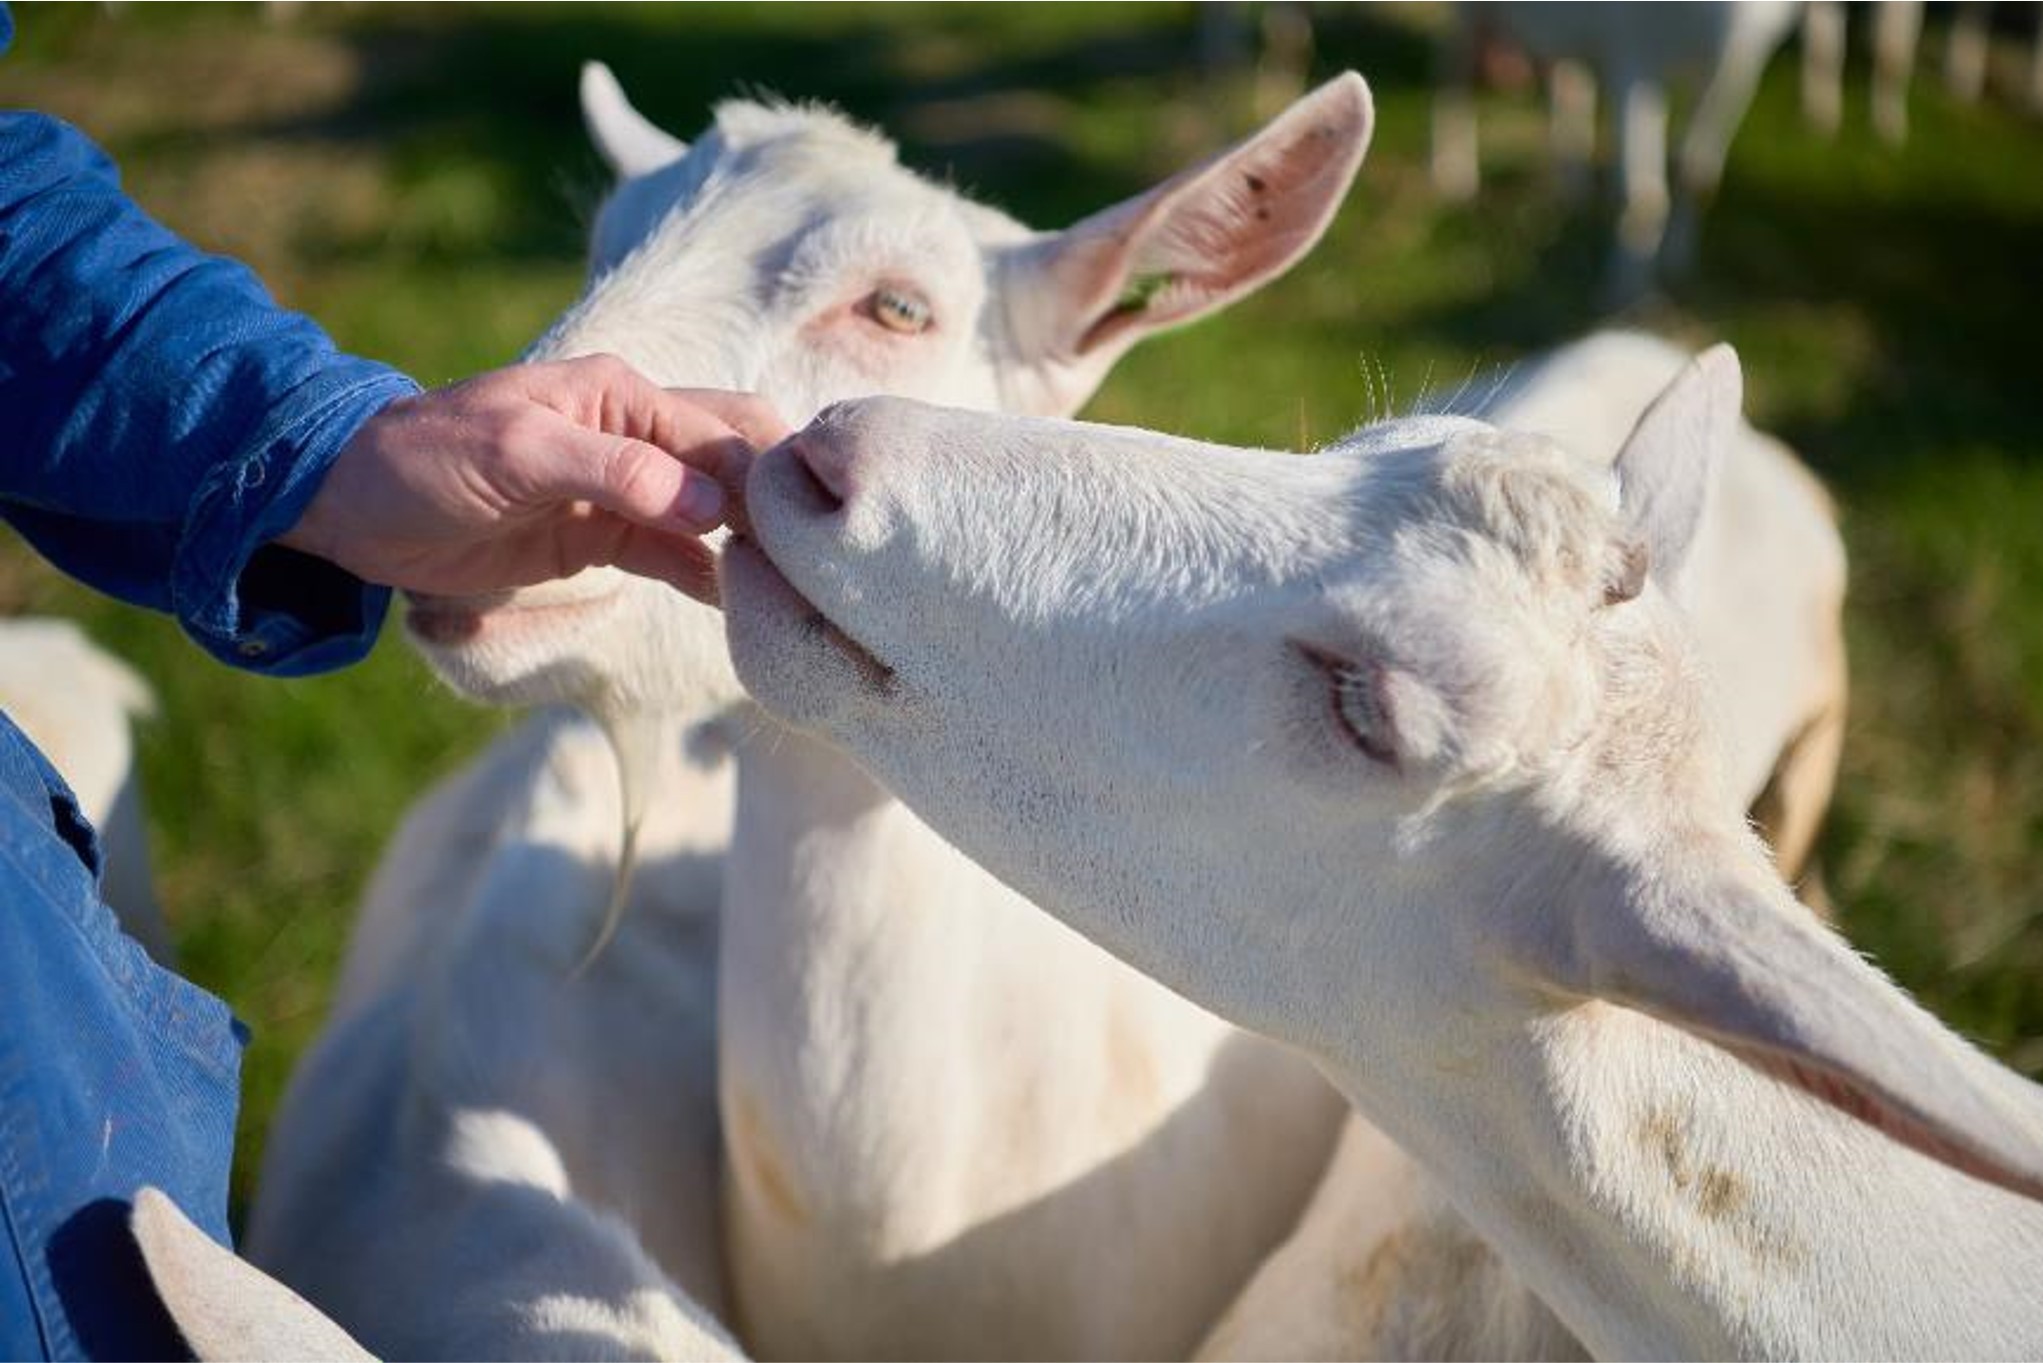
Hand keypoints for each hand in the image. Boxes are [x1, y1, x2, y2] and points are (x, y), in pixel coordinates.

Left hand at [281, 355, 789, 603]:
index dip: (766, 478)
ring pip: (714, 514)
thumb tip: (708, 503)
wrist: (352, 506)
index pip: (721, 432)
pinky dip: (710, 577)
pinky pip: (675, 556)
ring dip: (750, 547)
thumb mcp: (517, 453)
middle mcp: (635, 433)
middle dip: (777, 505)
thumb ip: (614, 471)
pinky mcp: (602, 535)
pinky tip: (745, 608)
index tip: (806, 531)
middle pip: (734, 461)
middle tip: (819, 563)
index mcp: (621, 394)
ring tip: (796, 594)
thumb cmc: (426, 459)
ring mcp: (623, 487)